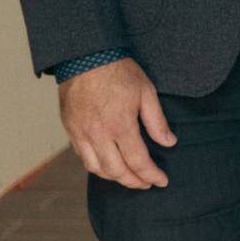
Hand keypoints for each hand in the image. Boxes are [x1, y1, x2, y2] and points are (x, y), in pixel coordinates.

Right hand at [58, 58, 174, 189]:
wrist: (85, 56)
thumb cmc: (119, 72)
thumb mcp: (146, 93)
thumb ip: (157, 122)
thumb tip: (169, 143)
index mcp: (120, 126)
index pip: (138, 161)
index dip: (151, 175)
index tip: (161, 181)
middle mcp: (98, 134)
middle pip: (116, 171)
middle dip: (133, 182)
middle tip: (146, 183)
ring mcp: (81, 133)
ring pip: (96, 168)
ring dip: (113, 177)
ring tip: (129, 177)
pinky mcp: (70, 129)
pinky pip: (82, 156)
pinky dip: (96, 165)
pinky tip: (108, 164)